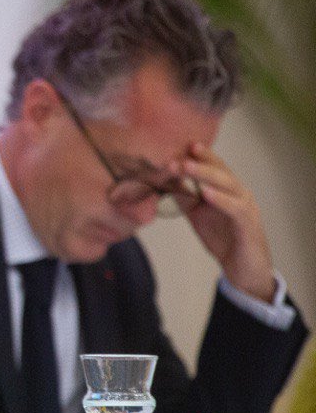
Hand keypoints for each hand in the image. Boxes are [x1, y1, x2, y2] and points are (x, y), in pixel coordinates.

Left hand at [174, 143, 275, 301]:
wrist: (242, 269)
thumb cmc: (223, 239)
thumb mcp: (199, 216)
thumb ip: (185, 199)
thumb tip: (164, 183)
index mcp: (229, 190)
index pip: (216, 167)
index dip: (202, 155)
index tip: (183, 144)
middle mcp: (240, 194)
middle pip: (221, 172)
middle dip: (200, 161)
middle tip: (180, 153)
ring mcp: (247, 208)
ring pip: (229, 185)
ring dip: (206, 175)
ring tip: (186, 167)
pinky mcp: (248, 225)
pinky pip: (235, 208)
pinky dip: (221, 199)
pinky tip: (206, 194)